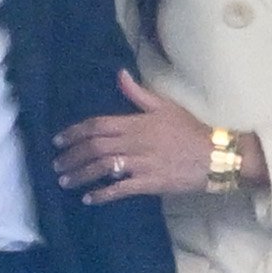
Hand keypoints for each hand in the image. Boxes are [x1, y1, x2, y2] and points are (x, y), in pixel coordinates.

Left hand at [55, 70, 247, 201]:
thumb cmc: (189, 130)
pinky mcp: (148, 183)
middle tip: (57, 164)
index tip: (58, 140)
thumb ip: (137, 93)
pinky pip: (120, 189)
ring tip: (65, 182)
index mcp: (135, 122)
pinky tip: (89, 198)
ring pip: (103, 168)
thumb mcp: (164, 106)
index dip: (74, 132)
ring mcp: (140, 163)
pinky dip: (102, 194)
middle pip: (94, 147)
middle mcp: (134, 142)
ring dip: (81, 175)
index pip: (97, 125)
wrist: (214, 156)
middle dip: (71, 156)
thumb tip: (120, 74)